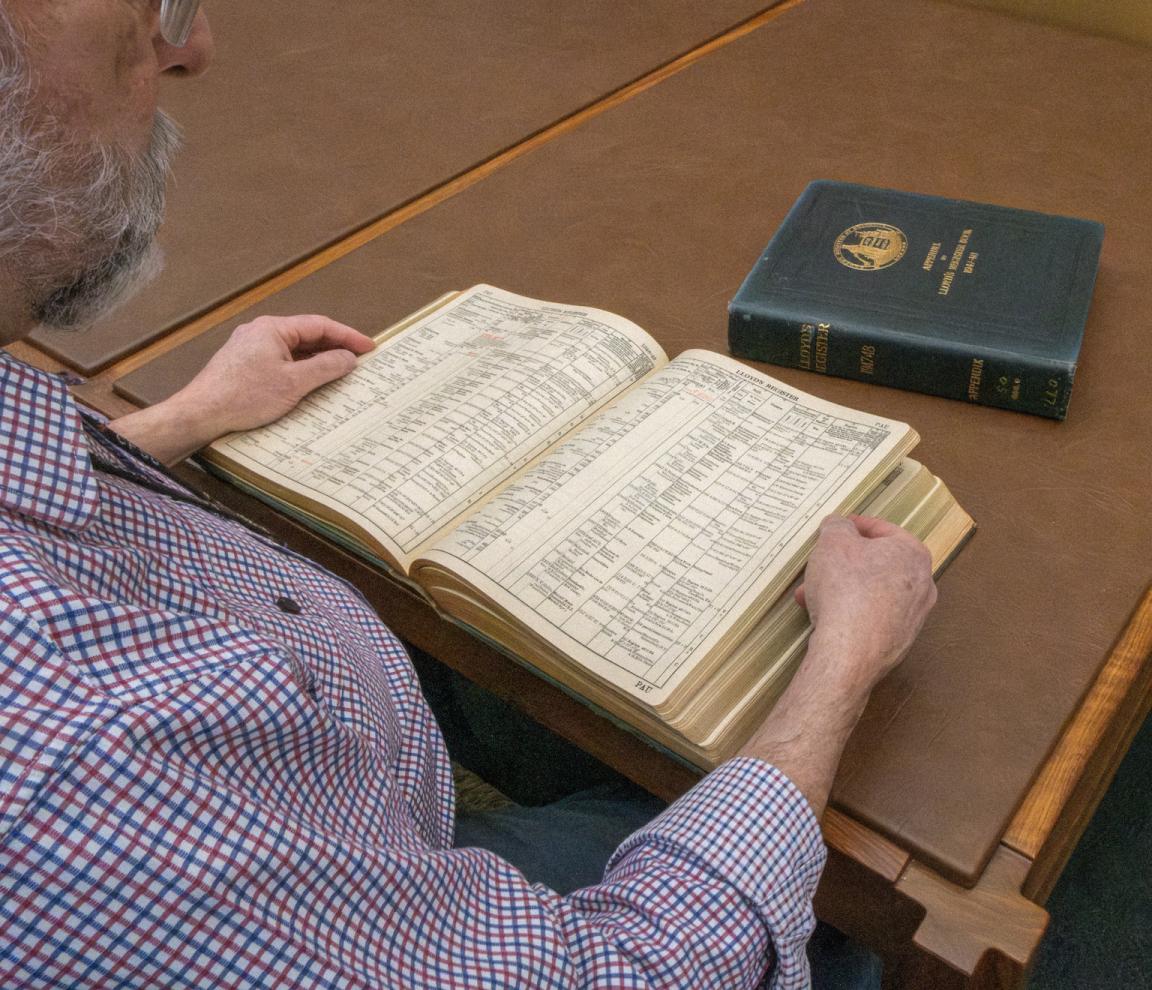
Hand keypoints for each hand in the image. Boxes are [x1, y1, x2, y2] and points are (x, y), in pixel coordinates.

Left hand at [109, 314, 373, 464]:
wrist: (201, 414)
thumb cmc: (244, 397)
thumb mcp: (293, 383)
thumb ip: (325, 367)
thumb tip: (348, 358)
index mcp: (273, 329)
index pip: (319, 325)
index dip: (347, 336)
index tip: (369, 347)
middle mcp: (260, 332)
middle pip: (306, 335)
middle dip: (334, 347)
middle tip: (360, 360)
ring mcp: (250, 349)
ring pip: (293, 350)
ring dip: (318, 360)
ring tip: (341, 373)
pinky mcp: (244, 366)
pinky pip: (281, 361)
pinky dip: (300, 369)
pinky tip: (311, 384)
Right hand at [795, 514, 936, 690]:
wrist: (850, 650)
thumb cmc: (846, 589)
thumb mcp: (832, 542)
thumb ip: (837, 526)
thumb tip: (839, 525)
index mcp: (912, 554)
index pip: (883, 530)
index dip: (855, 525)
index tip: (838, 527)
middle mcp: (922, 585)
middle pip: (876, 563)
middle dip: (843, 562)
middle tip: (820, 563)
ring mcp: (912, 616)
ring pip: (872, 591)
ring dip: (842, 588)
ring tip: (812, 593)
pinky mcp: (898, 641)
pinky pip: (871, 616)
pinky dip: (849, 611)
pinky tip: (824, 615)